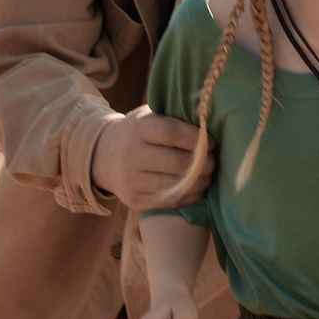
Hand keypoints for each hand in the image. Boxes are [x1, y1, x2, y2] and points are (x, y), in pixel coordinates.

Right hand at [92, 106, 210, 210]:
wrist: (104, 155)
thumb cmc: (139, 133)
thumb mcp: (149, 116)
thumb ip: (174, 117)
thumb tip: (209, 123)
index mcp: (137, 128)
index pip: (172, 133)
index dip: (197, 139)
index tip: (211, 142)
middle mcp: (131, 154)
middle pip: (178, 162)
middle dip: (205, 163)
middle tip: (214, 161)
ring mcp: (131, 180)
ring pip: (177, 185)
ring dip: (201, 181)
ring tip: (208, 175)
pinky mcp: (134, 200)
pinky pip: (171, 202)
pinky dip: (190, 196)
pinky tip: (198, 188)